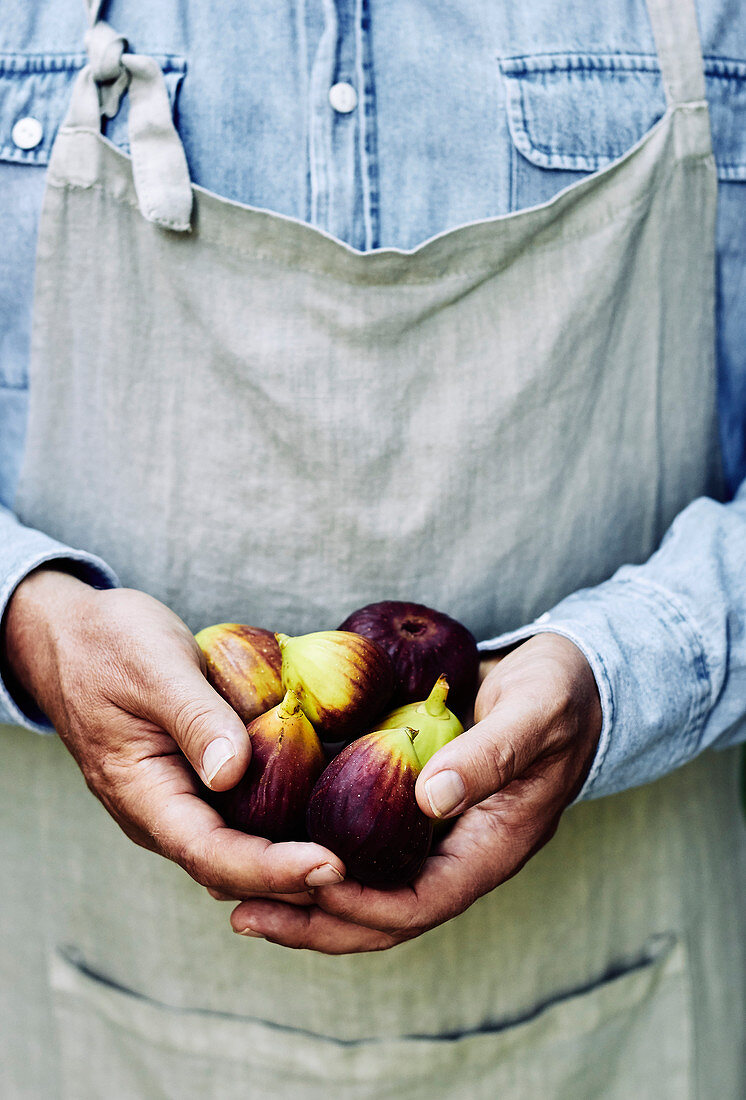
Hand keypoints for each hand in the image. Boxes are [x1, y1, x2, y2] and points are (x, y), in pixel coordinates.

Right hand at [2, 568, 344, 895]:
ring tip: (360, 855)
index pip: (212, 855)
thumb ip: (194, 719)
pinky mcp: (198, 783)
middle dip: (294, 881)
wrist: (71, 636)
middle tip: (365, 874)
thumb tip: (233, 773)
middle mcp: (162, 814)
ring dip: (293, 860)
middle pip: (233, 869)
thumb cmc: (109, 643)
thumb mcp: (154, 667)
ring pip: (240, 850)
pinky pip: (243, 818)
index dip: (273, 869)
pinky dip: (285, 825)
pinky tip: (332, 810)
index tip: (332, 866)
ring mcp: (180, 802)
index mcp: (142, 795)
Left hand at [228, 633, 600, 950]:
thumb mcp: (535, 713)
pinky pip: (364, 841)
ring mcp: (436, 832)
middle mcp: (459, 851)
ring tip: (240, 891)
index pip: (422, 902)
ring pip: (368, 884)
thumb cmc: (560, 692)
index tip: (306, 888)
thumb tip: (431, 798)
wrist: (568, 676)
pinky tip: (270, 834)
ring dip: (308, 896)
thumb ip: (491, 753)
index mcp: (492, 846)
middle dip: (316, 922)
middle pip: (384, 914)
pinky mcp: (414, 803)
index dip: (363, 907)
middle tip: (246, 914)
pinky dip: (318, 847)